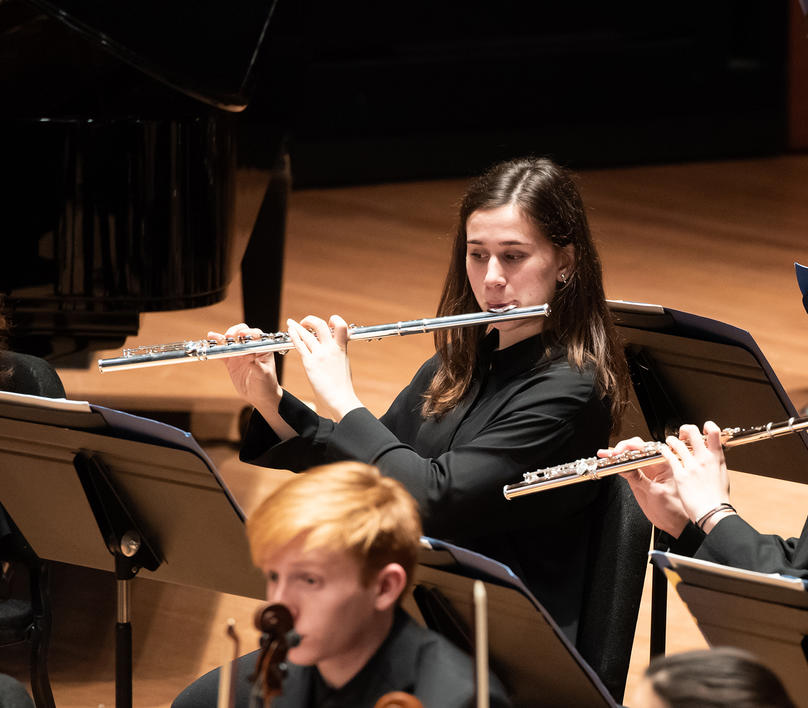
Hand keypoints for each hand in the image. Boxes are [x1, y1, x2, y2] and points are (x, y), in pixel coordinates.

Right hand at [209, 323, 294, 440]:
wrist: (260, 396)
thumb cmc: (266, 383)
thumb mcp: (263, 374)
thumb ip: (256, 364)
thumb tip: (249, 355)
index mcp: (262, 348)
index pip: (255, 335)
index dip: (248, 332)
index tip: (242, 334)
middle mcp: (250, 348)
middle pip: (241, 333)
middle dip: (234, 332)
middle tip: (229, 337)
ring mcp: (240, 354)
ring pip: (230, 342)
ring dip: (221, 338)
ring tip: (213, 336)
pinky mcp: (231, 362)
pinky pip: (222, 352)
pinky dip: (215, 348)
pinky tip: (209, 344)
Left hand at [287, 315, 362, 420]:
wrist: (340, 398)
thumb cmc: (342, 386)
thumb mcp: (344, 364)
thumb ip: (338, 353)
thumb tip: (335, 350)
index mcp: (341, 348)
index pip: (341, 325)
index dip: (334, 320)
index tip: (328, 323)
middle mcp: (330, 348)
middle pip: (320, 324)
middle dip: (311, 320)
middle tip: (305, 323)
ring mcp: (319, 355)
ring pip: (306, 333)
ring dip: (297, 326)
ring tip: (291, 323)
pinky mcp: (309, 363)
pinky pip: (299, 344)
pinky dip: (294, 335)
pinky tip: (290, 331)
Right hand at [598, 437, 688, 536]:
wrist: (676, 523)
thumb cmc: (674, 509)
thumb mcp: (655, 493)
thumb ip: (639, 478)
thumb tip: (624, 467)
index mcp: (665, 464)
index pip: (645, 449)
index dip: (630, 448)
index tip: (620, 453)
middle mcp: (656, 464)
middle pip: (636, 449)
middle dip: (622, 448)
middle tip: (611, 454)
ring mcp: (647, 470)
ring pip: (630, 456)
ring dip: (617, 454)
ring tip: (605, 454)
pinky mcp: (640, 477)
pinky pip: (628, 467)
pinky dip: (617, 464)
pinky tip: (608, 462)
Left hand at [666, 421, 731, 531]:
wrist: (712, 512)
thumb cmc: (718, 497)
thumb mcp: (722, 475)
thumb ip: (716, 462)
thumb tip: (713, 455)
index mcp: (717, 458)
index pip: (714, 432)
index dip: (708, 426)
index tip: (702, 428)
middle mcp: (704, 458)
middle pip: (692, 432)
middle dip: (685, 429)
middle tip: (682, 433)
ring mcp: (691, 465)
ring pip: (676, 442)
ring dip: (671, 440)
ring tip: (669, 442)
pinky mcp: (680, 474)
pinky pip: (669, 456)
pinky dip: (665, 451)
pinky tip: (664, 452)